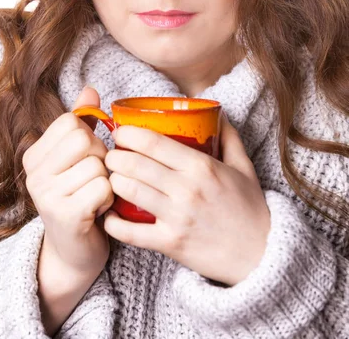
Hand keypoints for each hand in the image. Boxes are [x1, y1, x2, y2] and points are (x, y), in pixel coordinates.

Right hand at [22, 86, 113, 277]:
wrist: (73, 252)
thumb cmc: (79, 197)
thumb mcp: (77, 159)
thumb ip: (82, 124)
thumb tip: (91, 90)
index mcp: (34, 155)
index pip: (71, 122)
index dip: (90, 137)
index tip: (86, 159)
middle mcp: (34, 173)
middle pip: (85, 140)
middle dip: (101, 158)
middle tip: (94, 179)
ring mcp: (46, 195)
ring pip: (98, 165)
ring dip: (107, 182)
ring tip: (96, 197)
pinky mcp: (65, 216)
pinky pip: (104, 188)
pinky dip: (110, 199)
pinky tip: (99, 210)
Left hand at [104, 112, 269, 285]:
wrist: (261, 255)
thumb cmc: (250, 209)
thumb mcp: (244, 167)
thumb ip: (230, 138)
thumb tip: (218, 114)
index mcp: (201, 166)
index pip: (153, 142)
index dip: (128, 133)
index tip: (119, 131)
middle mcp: (186, 189)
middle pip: (135, 164)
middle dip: (114, 156)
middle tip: (110, 154)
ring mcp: (177, 217)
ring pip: (129, 191)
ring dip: (113, 181)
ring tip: (111, 177)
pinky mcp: (170, 243)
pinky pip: (131, 233)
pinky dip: (114, 224)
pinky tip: (108, 214)